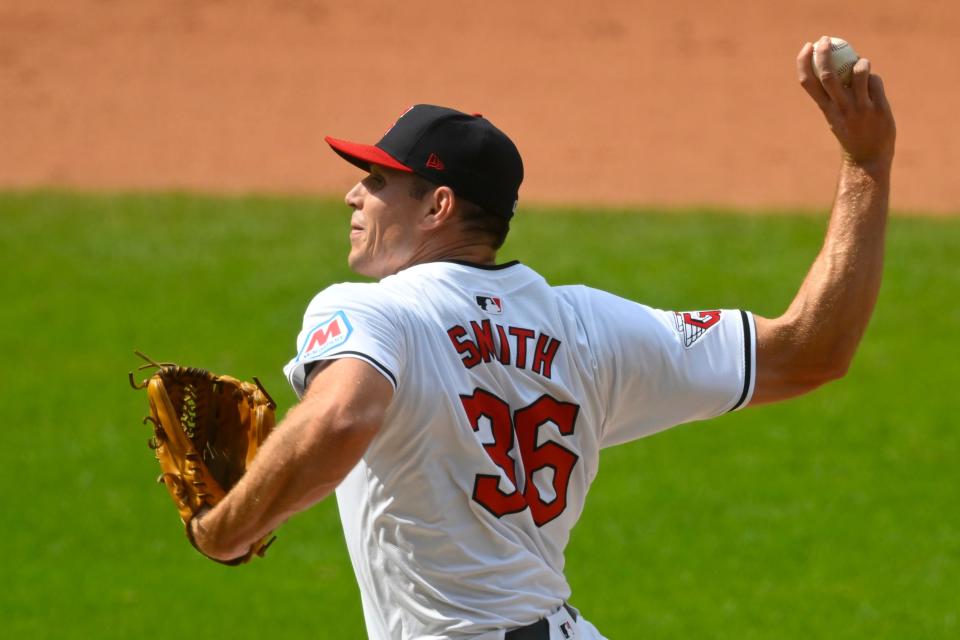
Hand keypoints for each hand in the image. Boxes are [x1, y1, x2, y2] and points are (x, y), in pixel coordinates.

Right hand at [797, 37, 895, 169]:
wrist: (867, 158)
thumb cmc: (851, 134)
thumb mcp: (836, 116)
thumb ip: (834, 96)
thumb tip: (833, 68)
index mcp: (826, 110)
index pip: (808, 82)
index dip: (804, 62)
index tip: (807, 47)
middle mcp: (840, 108)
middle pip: (827, 74)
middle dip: (824, 52)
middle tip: (826, 39)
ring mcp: (860, 108)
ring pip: (859, 72)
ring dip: (861, 62)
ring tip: (861, 64)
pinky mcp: (878, 108)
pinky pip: (875, 82)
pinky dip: (873, 78)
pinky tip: (874, 87)